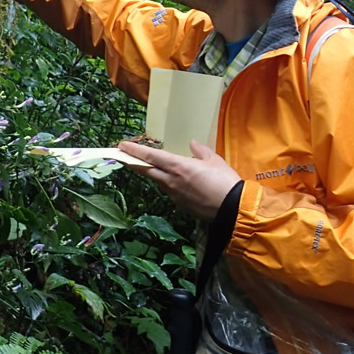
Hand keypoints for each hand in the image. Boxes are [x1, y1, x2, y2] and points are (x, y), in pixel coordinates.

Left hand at [117, 140, 241, 218]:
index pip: (150, 156)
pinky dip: (167, 183)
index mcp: (178, 166)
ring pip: (158, 180)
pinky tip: (172, 180)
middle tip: (121, 156)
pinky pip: (169, 190)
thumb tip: (192, 144)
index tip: (122, 145)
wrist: (232, 209)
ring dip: (150, 172)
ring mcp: (174, 194)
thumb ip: (201, 151)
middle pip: (146, 170)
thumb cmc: (225, 181)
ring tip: (146, 165)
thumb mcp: (214, 160)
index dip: (135, 150)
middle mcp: (171, 180)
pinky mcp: (180, 205)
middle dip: (132, 162)